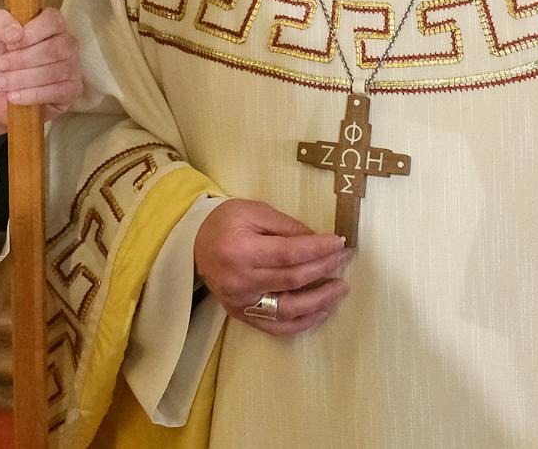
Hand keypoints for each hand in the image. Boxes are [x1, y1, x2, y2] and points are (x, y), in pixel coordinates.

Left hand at [0, 7, 83, 140]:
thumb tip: (16, 32)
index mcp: (49, 24)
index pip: (53, 20)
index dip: (31, 33)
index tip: (10, 44)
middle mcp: (66, 43)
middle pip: (54, 48)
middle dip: (22, 59)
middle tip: (0, 66)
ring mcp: (72, 67)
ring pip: (55, 71)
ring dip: (22, 78)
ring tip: (1, 83)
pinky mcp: (71, 90)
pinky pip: (58, 92)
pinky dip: (33, 95)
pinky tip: (15, 97)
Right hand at [194, 199, 350, 336]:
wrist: (193, 245)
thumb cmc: (225, 223)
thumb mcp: (254, 211)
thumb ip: (287, 226)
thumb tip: (319, 241)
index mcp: (241, 250)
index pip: (289, 254)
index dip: (318, 250)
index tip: (339, 243)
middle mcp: (240, 280)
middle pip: (293, 280)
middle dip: (324, 269)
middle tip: (343, 259)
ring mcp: (240, 302)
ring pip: (289, 309)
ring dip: (320, 300)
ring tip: (340, 288)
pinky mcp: (241, 315)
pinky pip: (277, 327)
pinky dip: (302, 322)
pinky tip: (321, 311)